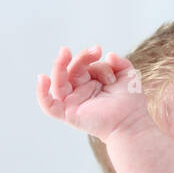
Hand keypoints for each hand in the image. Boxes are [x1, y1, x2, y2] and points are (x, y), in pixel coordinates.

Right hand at [36, 45, 151, 141]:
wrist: (131, 122)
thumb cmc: (130, 101)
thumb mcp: (128, 76)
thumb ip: (120, 63)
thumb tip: (109, 54)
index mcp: (90, 81)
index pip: (82, 65)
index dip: (88, 56)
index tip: (99, 50)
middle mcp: (79, 90)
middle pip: (70, 71)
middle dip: (79, 58)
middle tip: (94, 50)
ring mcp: (73, 101)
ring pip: (58, 84)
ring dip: (58, 67)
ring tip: (64, 53)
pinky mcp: (68, 114)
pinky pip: (49, 105)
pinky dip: (42, 93)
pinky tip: (42, 79)